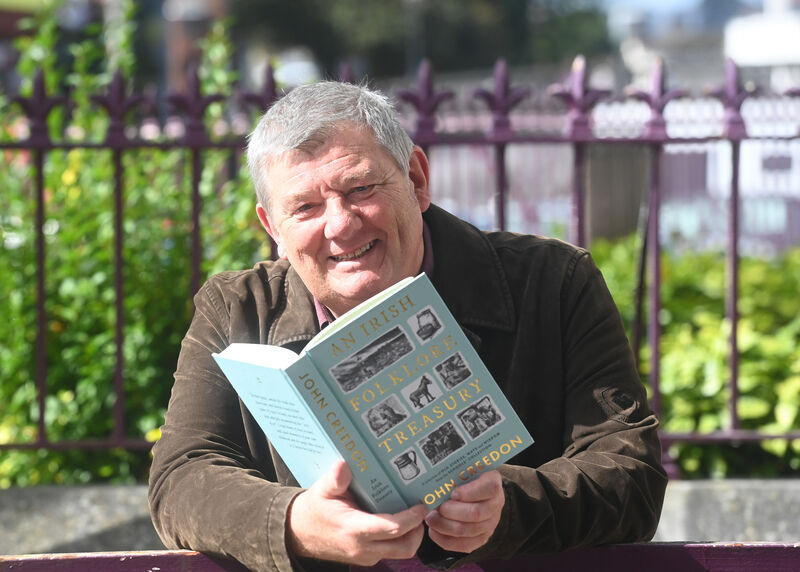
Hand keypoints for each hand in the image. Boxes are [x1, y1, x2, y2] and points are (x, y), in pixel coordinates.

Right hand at [287, 460, 426, 564]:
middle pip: (404, 546)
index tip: (421, 504)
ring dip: (412, 536)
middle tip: (422, 510)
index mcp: (354, 529)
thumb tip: (343, 464)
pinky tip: (399, 519)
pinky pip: (391, 552)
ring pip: (400, 552)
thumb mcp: (321, 490)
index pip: (391, 529)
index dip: (411, 518)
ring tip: (414, 515)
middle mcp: (363, 547)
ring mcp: (366, 556)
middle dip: (418, 529)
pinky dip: (400, 539)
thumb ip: (335, 479)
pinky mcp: (367, 558)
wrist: (300, 534)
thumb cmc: (315, 509)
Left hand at [425, 470, 504, 552]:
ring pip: (467, 531)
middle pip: (476, 513)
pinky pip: (464, 545)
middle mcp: (495, 505)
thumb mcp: (466, 469)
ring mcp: (489, 524)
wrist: (477, 493)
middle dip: (452, 511)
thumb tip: (435, 477)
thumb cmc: (467, 479)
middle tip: (437, 507)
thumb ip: (457, 472)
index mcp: (493, 484)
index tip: (453, 493)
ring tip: (431, 518)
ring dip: (444, 526)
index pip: (490, 488)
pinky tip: (434, 531)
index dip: (470, 492)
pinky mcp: (481, 539)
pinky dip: (445, 540)